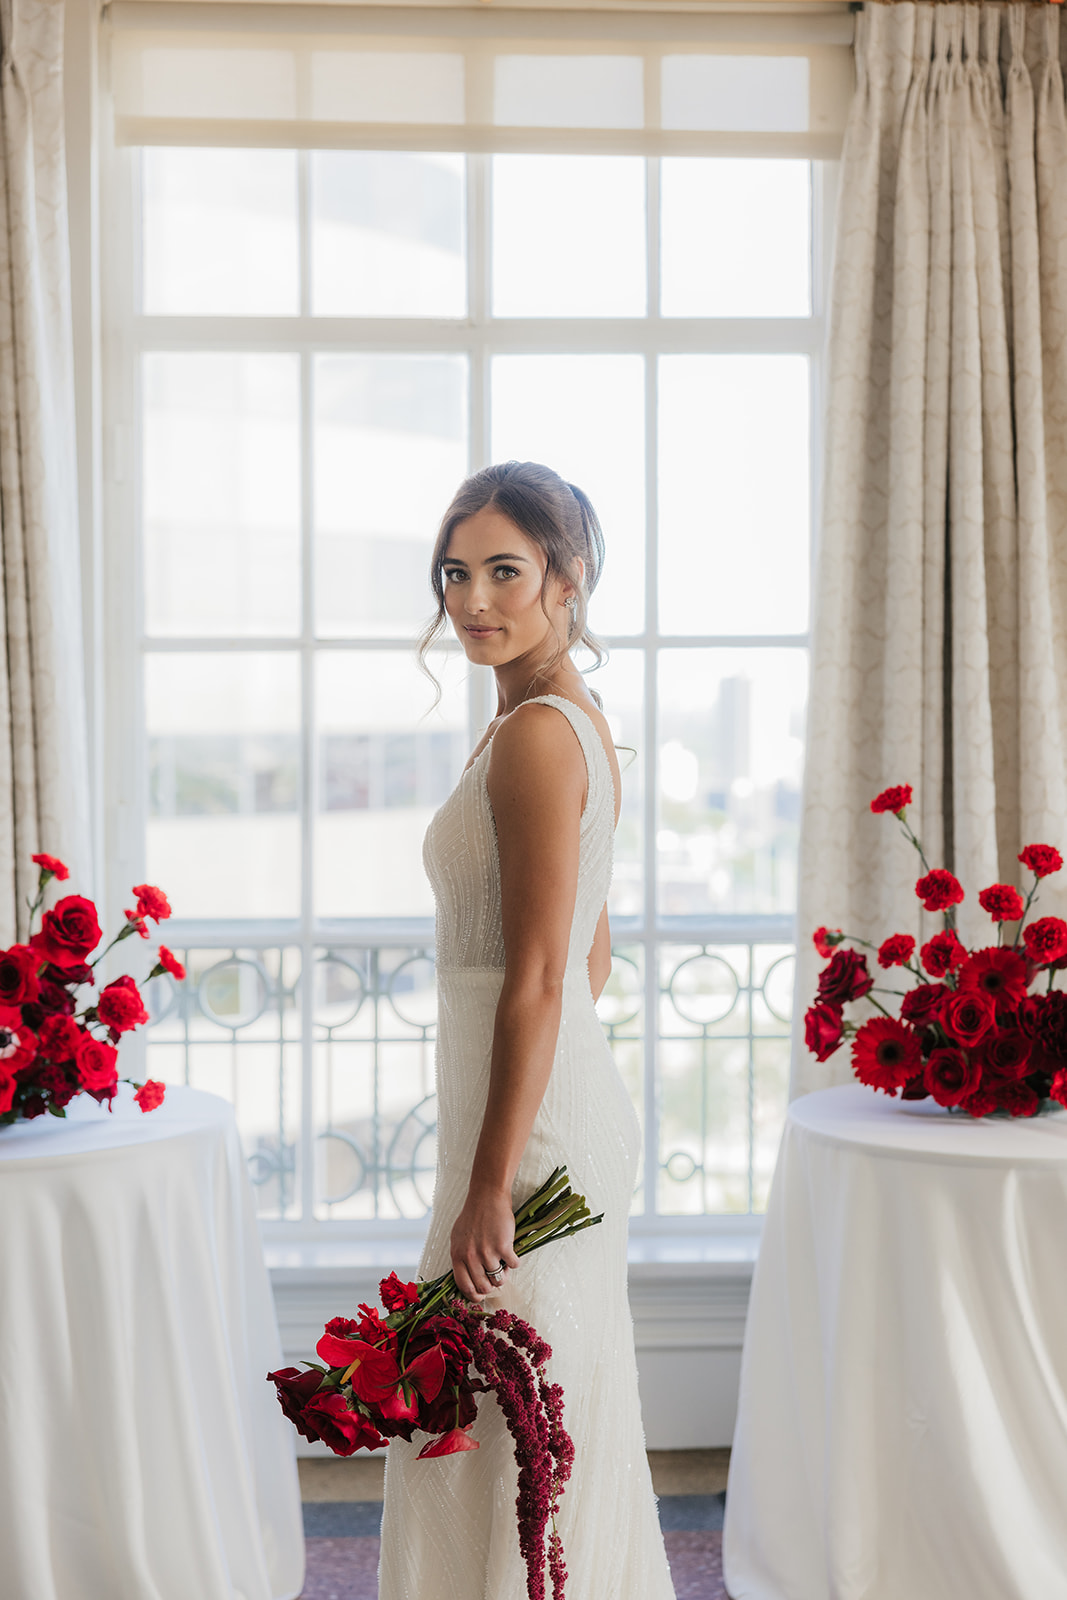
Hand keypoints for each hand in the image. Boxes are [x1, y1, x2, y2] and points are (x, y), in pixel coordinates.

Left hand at [450, 1184, 520, 1301]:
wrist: (487, 1196)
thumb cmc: (473, 1216)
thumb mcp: (458, 1238)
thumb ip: (461, 1258)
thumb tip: (467, 1279)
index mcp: (457, 1255)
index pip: (464, 1286)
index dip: (474, 1296)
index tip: (481, 1296)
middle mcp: (471, 1257)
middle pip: (483, 1287)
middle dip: (491, 1286)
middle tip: (495, 1277)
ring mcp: (487, 1252)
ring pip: (499, 1279)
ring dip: (504, 1274)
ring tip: (504, 1263)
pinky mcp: (504, 1247)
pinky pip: (514, 1265)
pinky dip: (515, 1262)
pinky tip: (512, 1253)